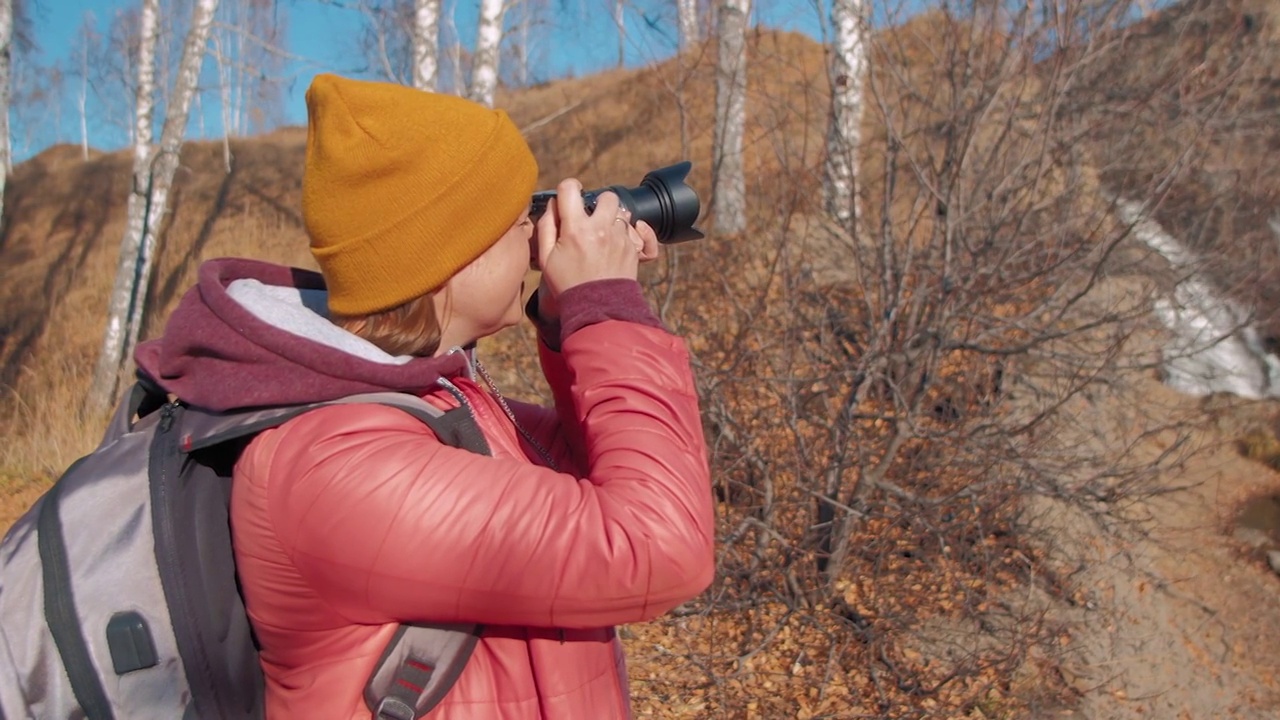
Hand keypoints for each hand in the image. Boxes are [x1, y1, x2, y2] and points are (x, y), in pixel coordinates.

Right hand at [534, 178, 654, 303]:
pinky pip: (638, 230)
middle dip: (598, 203)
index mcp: (576, 229)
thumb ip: (546, 226)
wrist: (596, 309)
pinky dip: (631, 233)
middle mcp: (601, 229)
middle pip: (607, 196)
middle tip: (591, 218)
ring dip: (613, 219)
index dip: (569, 189)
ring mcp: (620, 238)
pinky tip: (621, 239)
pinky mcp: (633, 249)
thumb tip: (552, 205)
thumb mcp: (546, 257)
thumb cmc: (567, 283)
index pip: (571, 188)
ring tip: (603, 235)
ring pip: (622, 213)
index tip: (569, 198)